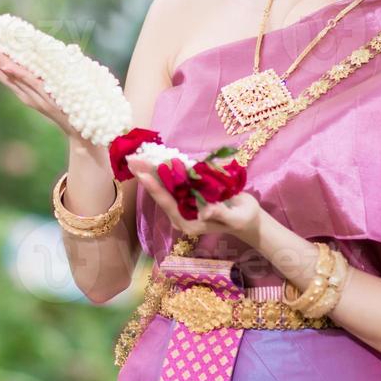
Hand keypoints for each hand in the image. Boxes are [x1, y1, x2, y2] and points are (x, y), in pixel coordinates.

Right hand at [0, 26, 88, 143]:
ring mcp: (33, 95)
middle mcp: (24, 92)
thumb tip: (59, 49)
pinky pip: (29, 83)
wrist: (82, 130)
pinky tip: (6, 65)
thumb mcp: (55, 87)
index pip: (1, 68)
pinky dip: (17, 74)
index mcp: (24, 88)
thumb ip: (49, 73)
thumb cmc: (70, 106)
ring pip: (10, 75)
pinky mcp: (45, 97)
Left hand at [126, 157, 263, 241]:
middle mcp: (182, 214)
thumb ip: (219, 214)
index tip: (142, 174)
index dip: (155, 188)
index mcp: (188, 223)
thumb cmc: (242, 220)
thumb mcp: (235, 218)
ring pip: (165, 187)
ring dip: (153, 171)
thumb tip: (205, 212)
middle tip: (133, 159)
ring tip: (138, 156)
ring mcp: (184, 204)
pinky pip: (175, 182)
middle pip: (161, 194)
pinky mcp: (188, 196)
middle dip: (148, 176)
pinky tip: (156, 158)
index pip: (168, 204)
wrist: (247, 218)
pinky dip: (167, 170)